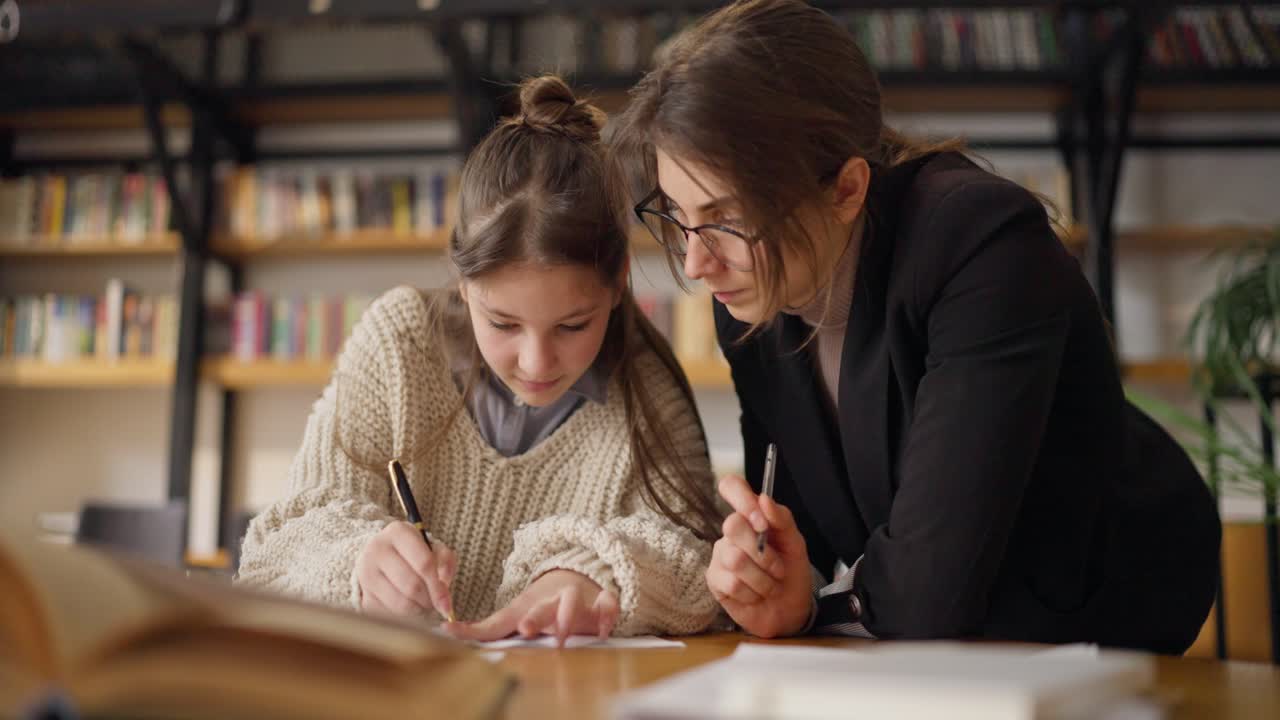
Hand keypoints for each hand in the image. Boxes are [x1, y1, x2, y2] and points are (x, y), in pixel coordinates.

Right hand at [355, 521, 456, 619]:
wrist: (381, 554)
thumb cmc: (413, 552)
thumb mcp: (433, 548)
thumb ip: (446, 563)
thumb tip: (444, 590)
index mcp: (398, 532)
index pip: (424, 563)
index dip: (439, 587)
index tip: (446, 603)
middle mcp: (377, 549)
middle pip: (412, 586)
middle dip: (428, 600)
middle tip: (434, 603)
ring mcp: (365, 572)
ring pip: (400, 603)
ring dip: (417, 611)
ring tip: (423, 605)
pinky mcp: (361, 592)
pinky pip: (387, 614)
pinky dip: (402, 617)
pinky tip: (407, 608)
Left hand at [447, 570, 618, 647]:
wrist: (575, 578)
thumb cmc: (539, 604)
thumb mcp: (512, 614)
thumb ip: (484, 629)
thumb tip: (446, 633)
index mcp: (532, 606)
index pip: (521, 613)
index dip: (517, 621)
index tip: (514, 629)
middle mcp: (553, 601)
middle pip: (545, 607)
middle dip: (537, 617)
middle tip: (527, 628)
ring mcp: (578, 601)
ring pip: (574, 602)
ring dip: (568, 615)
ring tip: (562, 635)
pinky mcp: (601, 605)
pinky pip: (609, 604)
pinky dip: (607, 614)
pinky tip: (602, 630)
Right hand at [706, 475, 812, 637]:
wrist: (791, 610)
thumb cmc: (791, 572)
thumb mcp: (795, 544)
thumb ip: (782, 519)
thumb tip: (763, 498)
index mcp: (751, 516)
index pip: (732, 487)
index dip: (742, 500)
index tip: (762, 523)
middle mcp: (732, 532)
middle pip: (732, 525)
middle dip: (763, 554)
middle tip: (778, 569)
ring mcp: (720, 555)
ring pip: (735, 559)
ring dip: (762, 578)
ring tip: (770, 586)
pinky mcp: (714, 580)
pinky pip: (731, 582)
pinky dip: (752, 593)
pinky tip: (756, 595)